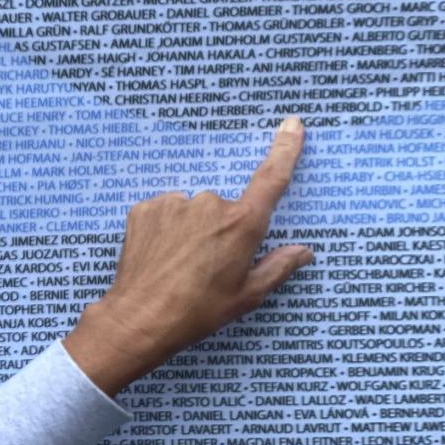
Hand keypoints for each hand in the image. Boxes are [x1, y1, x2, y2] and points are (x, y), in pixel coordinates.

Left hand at [62, 117, 311, 395]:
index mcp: (242, 224)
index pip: (271, 179)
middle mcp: (210, 204)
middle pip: (225, 208)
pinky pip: (165, 212)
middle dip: (221, 229)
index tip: (292, 125)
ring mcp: (175, 203)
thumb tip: (304, 251)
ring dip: (191, 228)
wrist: (140, 319)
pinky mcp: (146, 208)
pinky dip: (166, 229)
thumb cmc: (199, 311)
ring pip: (193, 210)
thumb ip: (278, 267)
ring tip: (179, 264)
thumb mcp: (246, 295)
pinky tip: (160, 255)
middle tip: (207, 265)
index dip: (285, 150)